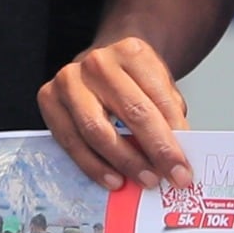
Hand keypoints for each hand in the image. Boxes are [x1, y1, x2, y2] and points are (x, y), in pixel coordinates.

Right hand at [38, 35, 193, 190]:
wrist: (101, 63)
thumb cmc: (132, 81)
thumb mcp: (159, 86)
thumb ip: (169, 117)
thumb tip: (175, 159)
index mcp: (131, 52)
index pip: (158, 100)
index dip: (173, 138)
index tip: (184, 169)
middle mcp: (98, 62)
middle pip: (131, 113)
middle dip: (154, 151)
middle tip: (170, 178)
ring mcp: (69, 79)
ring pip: (96, 130)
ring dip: (124, 162)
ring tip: (144, 180)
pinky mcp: (49, 98)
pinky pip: (70, 140)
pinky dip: (93, 165)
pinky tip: (113, 178)